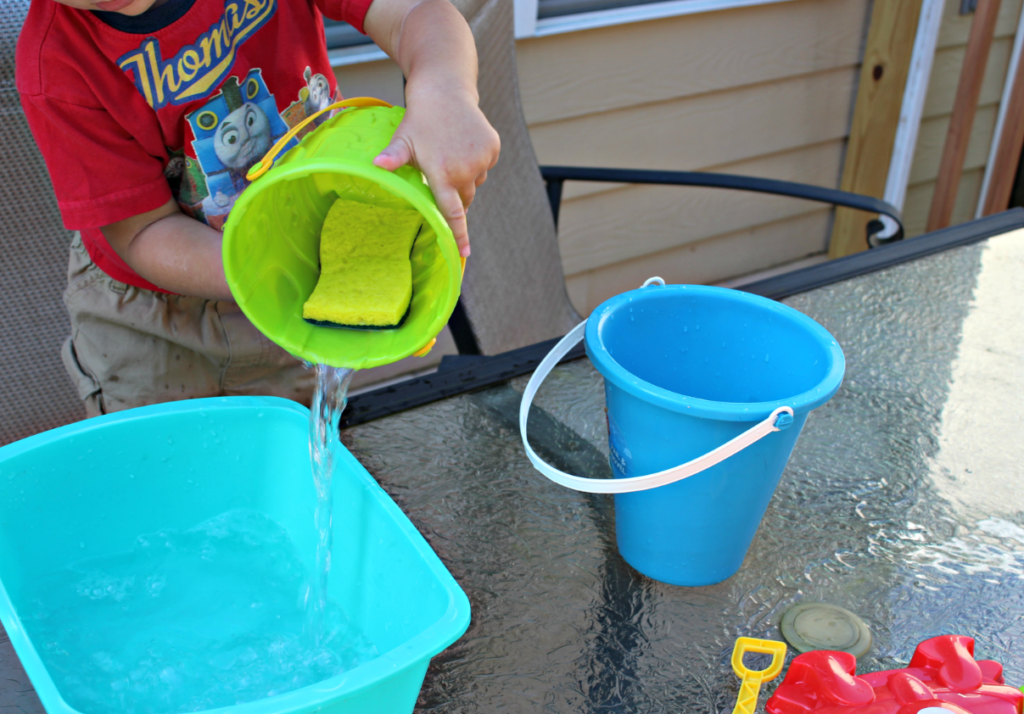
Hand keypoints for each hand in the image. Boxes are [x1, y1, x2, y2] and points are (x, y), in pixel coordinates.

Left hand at [373, 89, 499, 256]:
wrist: (446, 87)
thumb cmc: (420, 117)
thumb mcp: (403, 139)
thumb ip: (393, 159)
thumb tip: (375, 167)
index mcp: (442, 173)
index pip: (453, 213)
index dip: (459, 235)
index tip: (465, 254)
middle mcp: (466, 170)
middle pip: (464, 199)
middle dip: (454, 195)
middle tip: (441, 175)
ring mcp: (482, 159)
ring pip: (475, 182)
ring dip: (465, 177)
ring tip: (450, 153)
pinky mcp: (493, 148)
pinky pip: (485, 166)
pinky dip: (476, 161)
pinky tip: (462, 144)